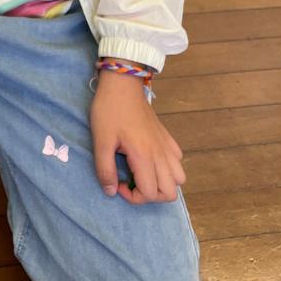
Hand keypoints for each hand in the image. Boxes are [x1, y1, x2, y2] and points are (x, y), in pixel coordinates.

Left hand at [90, 71, 184, 204]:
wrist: (122, 84)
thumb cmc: (109, 111)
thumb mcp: (100, 140)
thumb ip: (105, 169)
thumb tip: (110, 191)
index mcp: (144, 156)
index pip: (150, 193)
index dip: (133, 196)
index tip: (118, 182)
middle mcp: (160, 154)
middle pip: (170, 192)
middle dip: (150, 195)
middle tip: (132, 182)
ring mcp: (166, 145)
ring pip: (179, 179)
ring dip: (163, 183)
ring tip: (143, 174)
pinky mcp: (167, 136)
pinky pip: (178, 161)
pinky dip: (168, 168)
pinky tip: (150, 160)